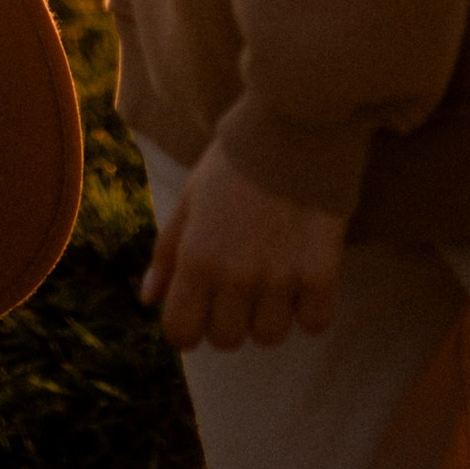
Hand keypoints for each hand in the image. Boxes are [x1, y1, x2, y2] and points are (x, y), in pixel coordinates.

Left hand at [141, 139, 345, 352]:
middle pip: (227, 341)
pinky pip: (314, 323)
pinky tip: (305, 278)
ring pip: (270, 337)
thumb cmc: (235, 164)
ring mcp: (279, 278)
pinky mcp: (320, 274)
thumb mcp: (190, 200)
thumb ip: (167, 253)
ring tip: (275, 277)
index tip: (201, 311)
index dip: (188, 327)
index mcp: (197, 258)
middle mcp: (235, 275)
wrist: (293, 127)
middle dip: (230, 319)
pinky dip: (310, 308)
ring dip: (271, 314)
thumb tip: (148, 298)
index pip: (182, 334)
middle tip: (241, 286)